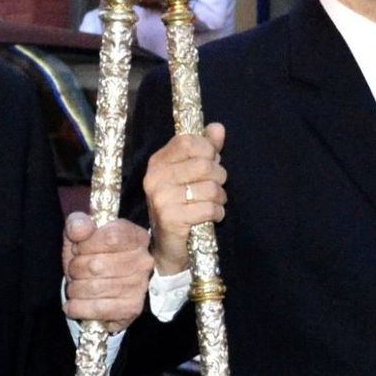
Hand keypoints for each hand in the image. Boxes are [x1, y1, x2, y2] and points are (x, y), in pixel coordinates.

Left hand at [62, 213, 153, 333]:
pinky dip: (78, 307)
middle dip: (76, 268)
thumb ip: (78, 224)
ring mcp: (140, 286)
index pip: (111, 237)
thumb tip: (80, 229)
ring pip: (94, 288)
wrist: (100, 287)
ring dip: (75, 289)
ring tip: (75, 286)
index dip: (86, 244)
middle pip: (97, 265)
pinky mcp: (132, 308)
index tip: (78, 248)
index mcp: (136, 236)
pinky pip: (97, 309)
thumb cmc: (92, 256)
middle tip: (75, 270)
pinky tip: (73, 304)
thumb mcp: (81, 234)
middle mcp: (143, 261)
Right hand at [142, 123, 226, 275]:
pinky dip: (217, 213)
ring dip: (220, 198)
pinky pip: (208, 208)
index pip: (188, 142)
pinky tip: (212, 216)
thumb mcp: (191, 174)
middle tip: (215, 188)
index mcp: (158, 162)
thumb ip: (205, 149)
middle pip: (204, 165)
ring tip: (214, 203)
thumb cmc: (182, 205)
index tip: (211, 161)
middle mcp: (155, 178)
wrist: (168, 247)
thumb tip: (217, 127)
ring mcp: (161, 198)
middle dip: (219, 178)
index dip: (208, 150)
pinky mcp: (171, 218)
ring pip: (210, 188)